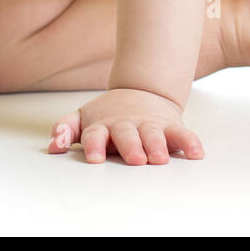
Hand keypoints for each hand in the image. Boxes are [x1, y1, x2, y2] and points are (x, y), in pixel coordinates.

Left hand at [47, 87, 203, 164]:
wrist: (142, 91)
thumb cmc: (109, 115)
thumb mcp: (83, 118)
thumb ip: (66, 129)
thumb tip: (53, 145)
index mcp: (103, 125)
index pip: (96, 135)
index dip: (95, 146)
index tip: (94, 158)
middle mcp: (126, 125)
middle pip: (127, 135)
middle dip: (131, 147)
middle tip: (134, 159)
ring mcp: (149, 125)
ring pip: (153, 134)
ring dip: (157, 145)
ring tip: (160, 158)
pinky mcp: (169, 125)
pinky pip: (181, 133)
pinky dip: (189, 142)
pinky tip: (195, 153)